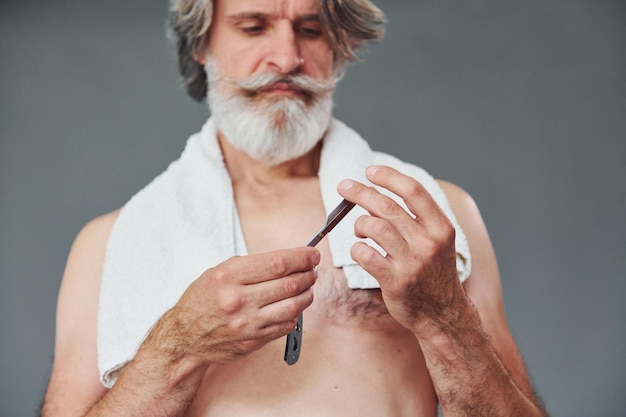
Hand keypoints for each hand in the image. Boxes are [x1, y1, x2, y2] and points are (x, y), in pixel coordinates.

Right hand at [159, 247, 319, 363]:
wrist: (184, 338)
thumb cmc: (201, 302)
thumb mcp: (219, 272)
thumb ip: (252, 266)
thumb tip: (287, 259)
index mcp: (229, 277)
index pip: (277, 263)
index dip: (301, 258)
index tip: (311, 254)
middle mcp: (239, 300)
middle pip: (289, 284)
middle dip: (308, 274)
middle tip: (312, 270)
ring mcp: (248, 323)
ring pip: (293, 306)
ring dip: (307, 294)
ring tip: (308, 287)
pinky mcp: (254, 341)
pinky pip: (286, 325)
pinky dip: (295, 313)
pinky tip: (293, 305)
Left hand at [337, 165, 463, 331]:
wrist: (443, 315)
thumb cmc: (434, 274)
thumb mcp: (438, 241)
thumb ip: (417, 219)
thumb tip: (382, 192)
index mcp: (441, 227)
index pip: (413, 191)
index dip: (389, 176)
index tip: (370, 171)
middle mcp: (429, 242)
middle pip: (387, 206)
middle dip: (360, 192)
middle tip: (344, 187)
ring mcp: (412, 262)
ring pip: (374, 227)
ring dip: (359, 224)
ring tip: (360, 230)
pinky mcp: (395, 281)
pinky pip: (365, 254)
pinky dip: (356, 248)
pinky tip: (360, 250)